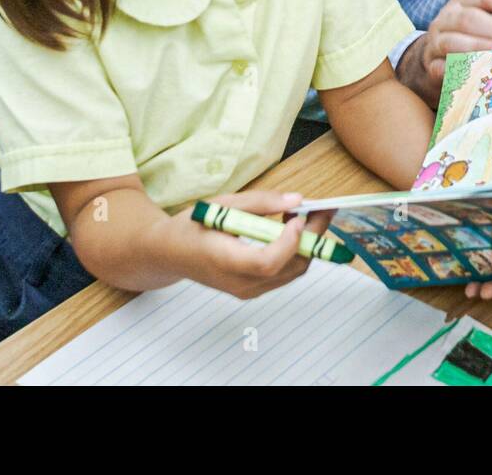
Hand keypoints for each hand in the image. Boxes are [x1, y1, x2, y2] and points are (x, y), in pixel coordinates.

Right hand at [175, 191, 334, 299]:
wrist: (170, 254)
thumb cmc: (192, 226)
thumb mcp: (221, 204)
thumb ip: (259, 203)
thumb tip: (296, 200)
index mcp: (224, 261)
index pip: (266, 263)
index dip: (289, 241)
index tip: (297, 215)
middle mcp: (239, 283)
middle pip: (289, 268)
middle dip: (313, 237)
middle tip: (321, 209)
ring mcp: (248, 291)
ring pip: (293, 272)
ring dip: (308, 244)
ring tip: (306, 215)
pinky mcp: (254, 289)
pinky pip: (285, 273)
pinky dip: (297, 251)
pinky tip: (292, 229)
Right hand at [398, 0, 491, 105]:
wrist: (433, 61)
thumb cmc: (476, 40)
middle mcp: (449, 15)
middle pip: (473, 17)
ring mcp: (436, 39)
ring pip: (455, 41)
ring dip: (483, 48)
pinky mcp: (430, 64)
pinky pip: (442, 67)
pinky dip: (460, 72)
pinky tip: (480, 77)